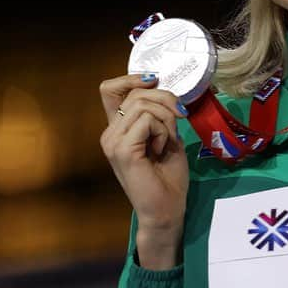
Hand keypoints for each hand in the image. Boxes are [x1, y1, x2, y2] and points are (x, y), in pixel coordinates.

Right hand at [99, 73, 190, 263]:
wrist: (167, 209)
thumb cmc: (168, 177)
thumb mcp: (167, 136)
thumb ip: (159, 114)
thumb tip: (162, 88)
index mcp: (118, 129)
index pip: (110, 88)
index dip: (132, 78)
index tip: (156, 83)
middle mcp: (109, 133)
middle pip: (136, 93)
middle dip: (165, 100)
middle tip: (177, 122)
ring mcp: (112, 141)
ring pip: (144, 105)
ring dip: (166, 120)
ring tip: (165, 143)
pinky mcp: (121, 149)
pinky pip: (147, 120)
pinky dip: (163, 131)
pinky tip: (161, 150)